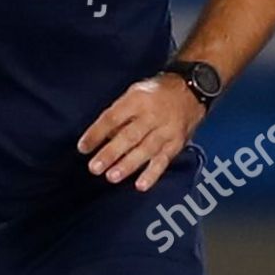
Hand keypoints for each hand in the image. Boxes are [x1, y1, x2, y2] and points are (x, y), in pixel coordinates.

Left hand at [77, 74, 204, 191]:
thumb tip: (104, 137)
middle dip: (111, 153)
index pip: (112, 118)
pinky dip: (152, 174)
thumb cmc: (156, 93)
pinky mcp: (177, 143)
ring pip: (145, 150)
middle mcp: (151, 115)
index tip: (83, 147)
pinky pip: (164, 160)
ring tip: (112, 177)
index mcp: (137, 100)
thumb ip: (120, 113)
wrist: (191, 89)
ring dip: (128, 165)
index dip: (96, 133)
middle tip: (94, 167)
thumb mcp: (135, 93)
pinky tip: (140, 185)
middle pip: (129, 136)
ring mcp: (165, 130)